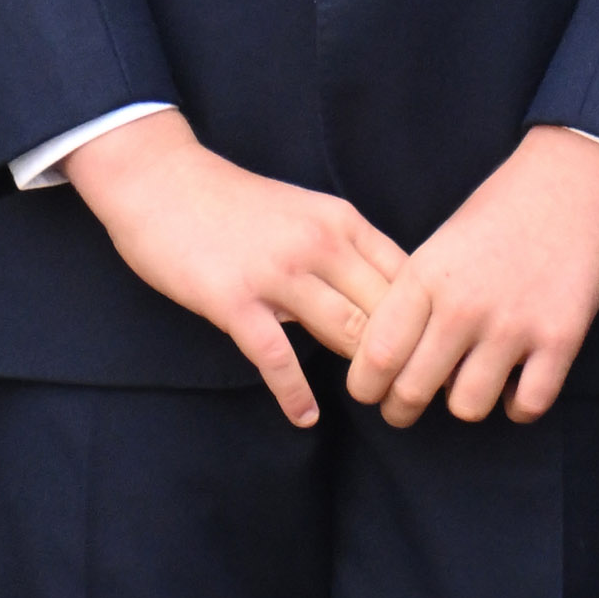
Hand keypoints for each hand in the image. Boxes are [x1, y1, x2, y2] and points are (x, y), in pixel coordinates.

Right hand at [66, 108, 409, 426]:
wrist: (160, 180)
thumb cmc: (232, 202)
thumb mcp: (306, 211)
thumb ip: (344, 250)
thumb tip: (385, 297)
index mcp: (343, 223)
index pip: (410, 278)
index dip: (430, 319)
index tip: (438, 354)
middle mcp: (321, 245)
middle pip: (389, 311)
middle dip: (408, 354)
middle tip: (416, 392)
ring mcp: (278, 273)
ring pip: (348, 332)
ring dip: (365, 374)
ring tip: (375, 404)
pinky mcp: (234, 301)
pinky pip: (277, 358)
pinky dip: (295, 394)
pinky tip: (305, 417)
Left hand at [346, 125, 598, 429]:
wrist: (571, 183)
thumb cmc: (498, 214)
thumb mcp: (438, 247)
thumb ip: (412, 301)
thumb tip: (388, 361)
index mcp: (425, 277)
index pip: (377, 355)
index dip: (367, 387)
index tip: (372, 390)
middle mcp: (464, 306)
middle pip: (413, 391)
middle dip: (402, 409)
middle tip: (406, 406)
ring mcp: (514, 325)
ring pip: (467, 407)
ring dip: (463, 403)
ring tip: (468, 386)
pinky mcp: (561, 338)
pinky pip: (527, 405)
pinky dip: (516, 405)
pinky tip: (514, 385)